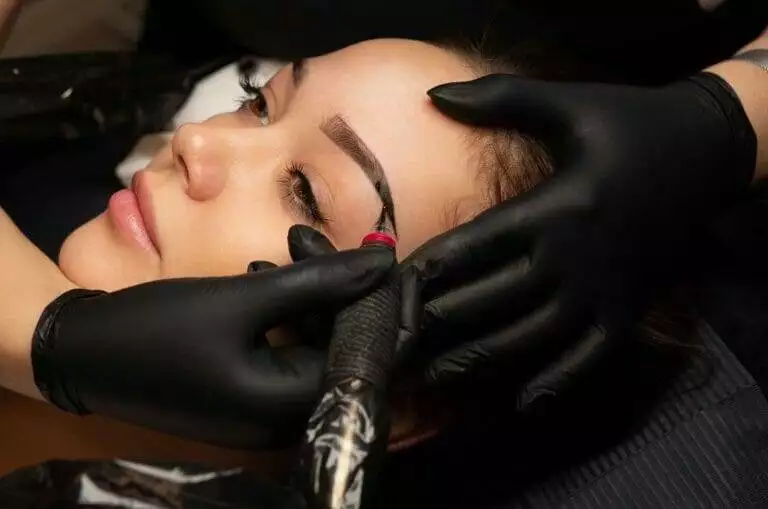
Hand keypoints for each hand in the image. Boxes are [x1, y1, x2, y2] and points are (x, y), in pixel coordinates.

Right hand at [31, 225, 393, 448]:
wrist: (80, 354)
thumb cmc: (159, 328)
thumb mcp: (244, 297)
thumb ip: (321, 280)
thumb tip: (384, 258)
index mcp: (293, 405)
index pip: (372, 356)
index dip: (389, 304)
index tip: (387, 254)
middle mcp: (289, 418)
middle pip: (346, 348)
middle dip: (341, 291)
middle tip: (313, 239)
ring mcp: (270, 410)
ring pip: (318, 344)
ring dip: (311, 295)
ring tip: (285, 249)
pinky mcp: (252, 395)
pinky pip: (292, 351)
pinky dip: (288, 314)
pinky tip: (265, 273)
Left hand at [398, 73, 756, 406]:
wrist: (707, 153)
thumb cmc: (630, 125)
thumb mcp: (569, 104)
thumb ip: (500, 98)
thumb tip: (432, 94)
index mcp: (554, 207)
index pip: (474, 246)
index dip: (426, 270)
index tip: (385, 291)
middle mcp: (573, 257)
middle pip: (493, 298)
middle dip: (440, 321)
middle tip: (393, 343)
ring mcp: (601, 291)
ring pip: (531, 336)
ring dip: (481, 358)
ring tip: (435, 376)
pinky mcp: (626, 311)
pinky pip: (588, 358)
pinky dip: (557, 382)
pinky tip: (524, 403)